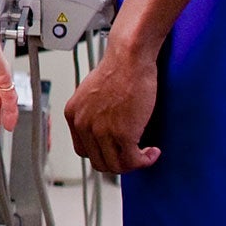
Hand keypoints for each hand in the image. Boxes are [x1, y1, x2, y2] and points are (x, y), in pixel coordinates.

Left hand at [65, 44, 161, 173]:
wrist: (129, 59)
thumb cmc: (118, 70)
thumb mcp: (92, 95)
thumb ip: (93, 114)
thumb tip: (105, 132)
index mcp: (73, 115)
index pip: (84, 150)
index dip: (104, 153)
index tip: (118, 150)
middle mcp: (83, 124)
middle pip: (99, 162)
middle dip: (120, 161)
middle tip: (135, 154)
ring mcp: (101, 131)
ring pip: (116, 165)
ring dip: (134, 163)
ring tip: (145, 153)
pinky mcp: (122, 134)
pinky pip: (133, 161)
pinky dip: (145, 160)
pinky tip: (153, 151)